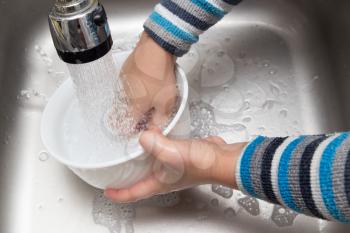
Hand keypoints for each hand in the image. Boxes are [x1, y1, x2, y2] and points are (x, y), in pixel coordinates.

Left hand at [105, 128, 246, 202]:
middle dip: (126, 178)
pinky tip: (154, 137)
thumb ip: (154, 144)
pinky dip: (155, 148)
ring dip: (140, 161)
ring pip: (150, 167)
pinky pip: (162, 154)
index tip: (106, 190)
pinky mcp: (180, 157)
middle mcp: (165, 178)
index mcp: (159, 183)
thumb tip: (143, 137)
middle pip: (140, 182)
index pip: (133, 193)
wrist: (221, 158)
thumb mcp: (172, 153)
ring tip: (130, 152)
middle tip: (115, 171)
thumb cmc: (202, 164)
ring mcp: (173, 168)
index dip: (117, 193)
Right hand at [120, 32, 177, 129]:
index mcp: (133, 107)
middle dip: (138, 114)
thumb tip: (156, 128)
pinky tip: (147, 82)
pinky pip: (128, 85)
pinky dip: (136, 87)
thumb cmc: (160, 74)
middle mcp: (123, 97)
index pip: (128, 126)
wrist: (155, 48)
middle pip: (128, 112)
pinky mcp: (124, 72)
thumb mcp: (166, 102)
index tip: (142, 128)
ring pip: (128, 98)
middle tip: (151, 109)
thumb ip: (160, 119)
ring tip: (152, 93)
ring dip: (137, 99)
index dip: (136, 130)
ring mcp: (122, 83)